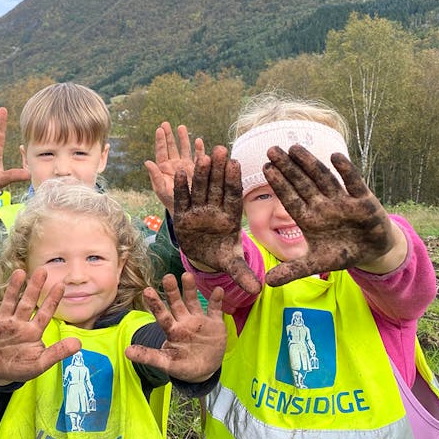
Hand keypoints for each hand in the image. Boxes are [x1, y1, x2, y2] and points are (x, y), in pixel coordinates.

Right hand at [0, 268, 81, 383]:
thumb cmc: (21, 367)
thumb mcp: (41, 363)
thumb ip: (58, 353)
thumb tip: (79, 344)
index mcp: (33, 331)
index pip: (45, 313)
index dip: (52, 300)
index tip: (61, 285)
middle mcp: (19, 323)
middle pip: (28, 302)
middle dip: (34, 288)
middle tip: (42, 271)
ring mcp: (3, 324)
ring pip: (9, 302)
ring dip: (13, 289)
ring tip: (18, 272)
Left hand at [126, 277, 225, 382]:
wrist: (205, 371)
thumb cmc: (182, 366)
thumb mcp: (166, 363)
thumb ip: (148, 356)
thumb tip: (126, 352)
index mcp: (172, 330)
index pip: (162, 315)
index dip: (155, 304)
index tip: (147, 291)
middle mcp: (184, 321)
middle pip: (176, 303)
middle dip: (172, 291)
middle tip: (167, 277)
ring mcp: (199, 321)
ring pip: (193, 301)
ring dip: (191, 289)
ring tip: (187, 275)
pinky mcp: (214, 323)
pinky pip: (215, 309)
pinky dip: (217, 300)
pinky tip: (219, 289)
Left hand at [144, 122, 204, 213]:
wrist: (186, 210)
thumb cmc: (170, 200)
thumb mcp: (160, 189)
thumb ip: (154, 175)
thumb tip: (147, 161)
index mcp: (164, 168)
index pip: (161, 151)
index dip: (160, 140)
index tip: (159, 129)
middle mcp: (175, 165)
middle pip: (171, 147)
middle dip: (169, 135)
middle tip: (166, 123)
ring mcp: (186, 166)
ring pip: (184, 149)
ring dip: (183, 138)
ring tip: (181, 127)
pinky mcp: (197, 169)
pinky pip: (198, 157)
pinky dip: (199, 149)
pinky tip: (199, 140)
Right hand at [173, 144, 261, 294]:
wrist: (203, 256)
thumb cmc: (221, 255)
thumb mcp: (232, 264)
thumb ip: (242, 273)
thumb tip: (257, 289)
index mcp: (230, 218)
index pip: (232, 197)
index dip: (232, 181)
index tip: (235, 164)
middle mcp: (215, 211)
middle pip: (216, 188)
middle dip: (218, 170)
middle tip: (221, 149)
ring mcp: (198, 212)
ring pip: (200, 190)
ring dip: (200, 174)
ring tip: (202, 156)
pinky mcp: (183, 216)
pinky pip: (182, 200)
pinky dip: (180, 189)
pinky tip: (180, 174)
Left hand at [262, 145, 397, 285]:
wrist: (372, 251)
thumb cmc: (340, 253)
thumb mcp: (316, 264)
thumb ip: (292, 270)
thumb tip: (267, 283)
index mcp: (309, 217)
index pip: (290, 197)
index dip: (279, 184)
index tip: (265, 168)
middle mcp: (323, 205)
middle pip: (303, 183)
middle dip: (288, 167)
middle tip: (272, 149)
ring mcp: (342, 200)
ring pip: (324, 178)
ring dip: (311, 164)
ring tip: (295, 148)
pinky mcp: (363, 200)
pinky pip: (354, 183)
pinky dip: (346, 171)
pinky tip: (335, 156)